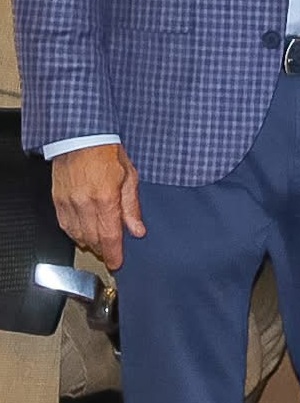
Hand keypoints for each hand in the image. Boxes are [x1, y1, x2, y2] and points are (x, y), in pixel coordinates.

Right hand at [52, 144, 144, 269]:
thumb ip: (132, 206)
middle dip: (104, 250)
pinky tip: (83, 233)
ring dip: (90, 243)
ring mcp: (68, 204)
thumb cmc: (108, 153)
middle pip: (93, 239)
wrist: (81, 138)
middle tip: (112, 253)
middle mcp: (85, 204)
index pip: (109, 236)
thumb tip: (138, 230)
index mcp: (105, 199)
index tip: (117, 264)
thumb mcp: (130, 176)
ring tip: (100, 244)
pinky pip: (65, 226)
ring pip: (78, 236)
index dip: (114, 254)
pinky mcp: (58, 201)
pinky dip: (75, 234)